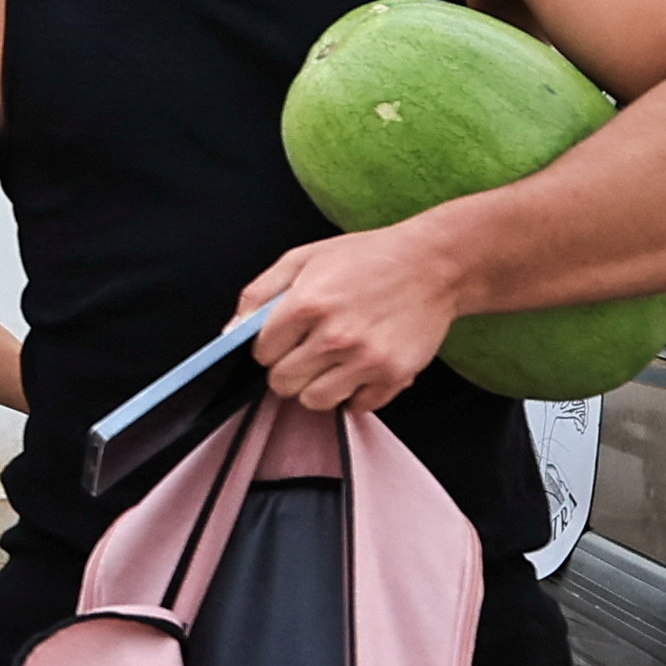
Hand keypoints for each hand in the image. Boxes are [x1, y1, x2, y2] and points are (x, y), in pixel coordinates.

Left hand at [238, 217, 466, 412]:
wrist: (434, 264)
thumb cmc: (367, 258)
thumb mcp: (304, 258)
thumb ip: (259, 294)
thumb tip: (231, 333)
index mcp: (307, 303)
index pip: (261, 354)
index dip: (269, 347)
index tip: (285, 338)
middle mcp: (335, 336)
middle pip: (283, 383)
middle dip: (288, 369)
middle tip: (307, 350)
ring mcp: (366, 360)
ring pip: (315, 401)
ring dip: (318, 386)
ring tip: (333, 361)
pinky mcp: (394, 376)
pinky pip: (356, 407)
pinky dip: (355, 392)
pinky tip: (361, 366)